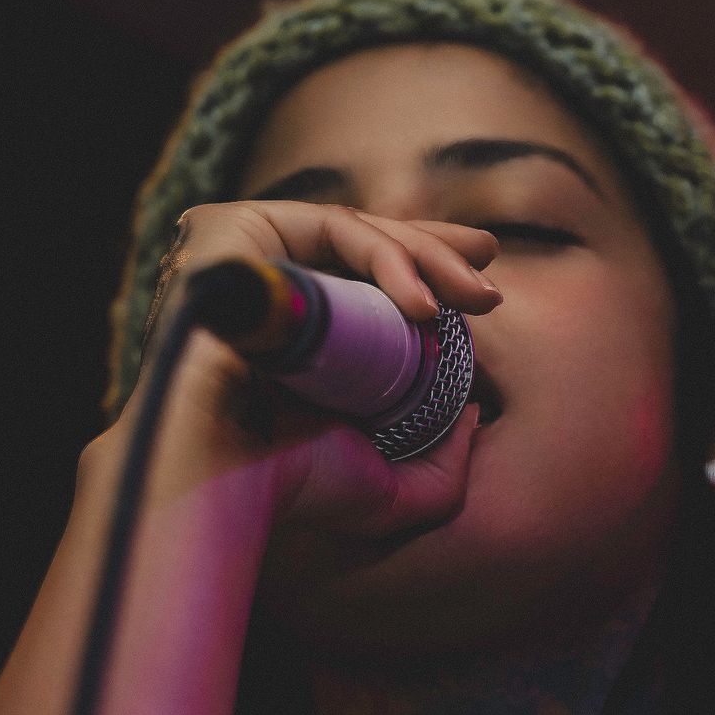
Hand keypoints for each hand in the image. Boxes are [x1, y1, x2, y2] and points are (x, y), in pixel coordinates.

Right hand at [80, 201, 502, 537]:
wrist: (225, 479)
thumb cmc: (294, 487)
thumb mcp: (390, 488)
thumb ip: (442, 466)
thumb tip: (473, 413)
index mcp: (287, 326)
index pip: (361, 274)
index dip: (425, 265)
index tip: (483, 279)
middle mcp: (262, 281)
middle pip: (362, 242)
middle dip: (439, 254)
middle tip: (489, 287)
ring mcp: (245, 251)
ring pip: (356, 230)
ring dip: (428, 259)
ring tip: (472, 301)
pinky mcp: (231, 229)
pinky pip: (330, 227)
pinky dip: (387, 258)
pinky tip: (422, 305)